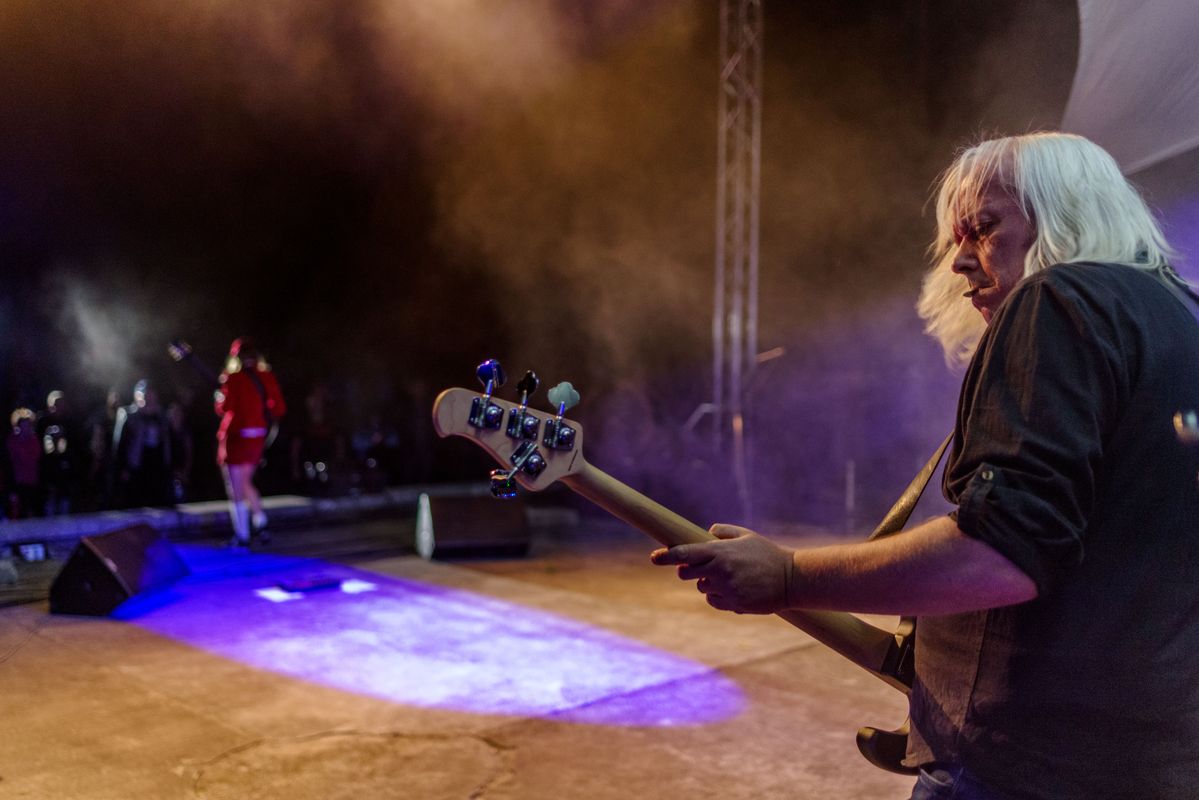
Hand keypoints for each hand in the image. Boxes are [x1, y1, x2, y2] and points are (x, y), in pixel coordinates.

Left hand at [650, 525, 794, 614]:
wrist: (791, 579)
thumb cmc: (768, 554)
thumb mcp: (747, 536)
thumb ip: (724, 532)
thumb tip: (708, 532)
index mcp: (720, 552)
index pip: (685, 553)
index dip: (667, 556)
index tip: (654, 558)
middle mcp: (719, 571)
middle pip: (686, 574)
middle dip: (688, 570)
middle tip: (701, 567)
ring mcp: (726, 589)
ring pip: (702, 588)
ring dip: (709, 584)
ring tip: (732, 578)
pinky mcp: (733, 604)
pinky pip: (714, 602)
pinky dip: (719, 597)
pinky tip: (736, 590)